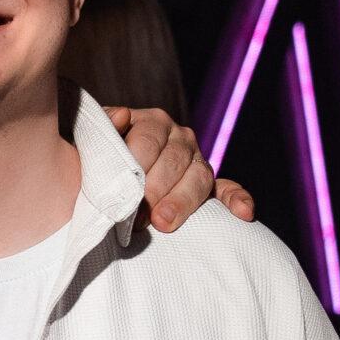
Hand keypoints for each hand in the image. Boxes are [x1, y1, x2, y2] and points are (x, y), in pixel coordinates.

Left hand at [102, 105, 254, 229]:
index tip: (119, 195)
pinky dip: (238, 200)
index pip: (148, 142)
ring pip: (199, 178)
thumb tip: (120, 116)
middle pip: (173, 163)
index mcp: (153, 122)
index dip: (134, 169)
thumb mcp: (96, 137)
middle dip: (153, 191)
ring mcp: (197, 160)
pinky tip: (244, 214)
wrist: (109, 167)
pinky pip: (228, 189)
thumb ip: (104, 126)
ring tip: (163, 222)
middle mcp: (180, 137)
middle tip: (134, 217)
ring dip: (182, 202)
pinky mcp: (209, 184)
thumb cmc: (99, 156)